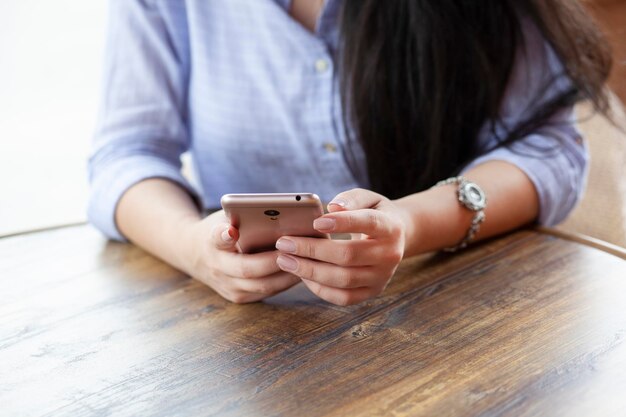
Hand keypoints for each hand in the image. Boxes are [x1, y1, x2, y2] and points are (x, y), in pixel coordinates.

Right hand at [182, 210, 299, 302]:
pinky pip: (266, 292)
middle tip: (297, 250)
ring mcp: (227, 287)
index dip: (224, 235)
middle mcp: (217, 268)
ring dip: (286, 275)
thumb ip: (244, 215)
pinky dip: (284, 282)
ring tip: (306, 262)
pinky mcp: (238, 298)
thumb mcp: (225, 217)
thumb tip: (279, 212)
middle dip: (274, 261)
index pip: (216, 238)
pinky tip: (301, 271)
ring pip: (262, 286)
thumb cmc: (221, 229)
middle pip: (247, 269)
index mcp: (211, 242)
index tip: (231, 230)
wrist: (195, 255)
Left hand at [275, 188, 407, 305]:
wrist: (397, 237)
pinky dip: (319, 288)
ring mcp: (382, 278)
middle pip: (348, 256)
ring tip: (285, 260)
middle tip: (284, 243)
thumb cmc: (374, 213)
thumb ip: (351, 199)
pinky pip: (343, 297)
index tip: (315, 222)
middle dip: (312, 250)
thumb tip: (332, 207)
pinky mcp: (372, 292)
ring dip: (309, 271)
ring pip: (343, 280)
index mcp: (391, 227)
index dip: (342, 222)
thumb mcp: (368, 198)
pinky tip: (301, 274)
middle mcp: (390, 255)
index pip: (368, 223)